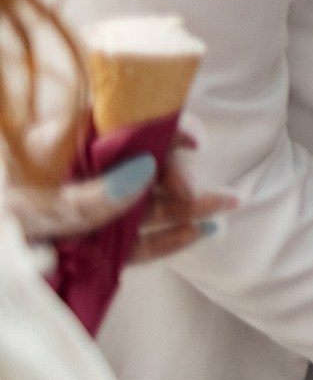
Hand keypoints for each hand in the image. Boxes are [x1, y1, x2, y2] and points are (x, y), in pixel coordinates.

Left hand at [11, 129, 233, 265]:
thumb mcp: (19, 208)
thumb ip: (77, 197)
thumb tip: (140, 175)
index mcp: (48, 151)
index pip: (113, 125)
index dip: (157, 127)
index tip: (189, 141)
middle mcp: (67, 180)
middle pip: (135, 167)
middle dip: (173, 174)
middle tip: (194, 192)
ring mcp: (76, 216)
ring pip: (139, 207)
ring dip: (184, 208)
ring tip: (225, 207)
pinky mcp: (82, 254)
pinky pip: (129, 246)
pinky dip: (163, 242)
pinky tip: (197, 234)